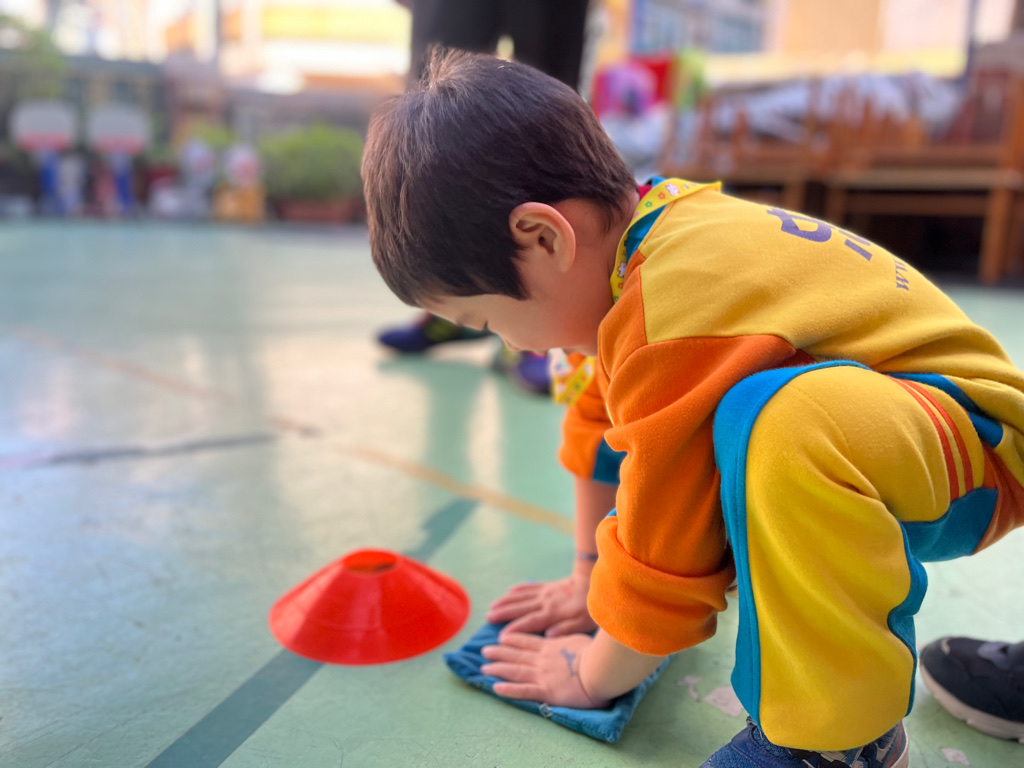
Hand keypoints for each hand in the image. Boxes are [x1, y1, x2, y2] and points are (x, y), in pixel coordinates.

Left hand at [481, 633, 609, 708]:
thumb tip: (554, 632)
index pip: (527, 642)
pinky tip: (496, 688)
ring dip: (498, 669)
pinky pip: (523, 691)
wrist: (600, 669)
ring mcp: (542, 675)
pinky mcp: (546, 692)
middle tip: (484, 651)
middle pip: (516, 655)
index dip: (513, 640)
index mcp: (551, 647)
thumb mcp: (578, 637)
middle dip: (499, 652)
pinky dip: (508, 689)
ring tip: (484, 668)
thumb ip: (564, 635)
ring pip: (515, 671)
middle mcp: (542, 660)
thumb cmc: (595, 653)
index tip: (501, 638)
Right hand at [486, 575, 597, 638]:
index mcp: (552, 613)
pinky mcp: (548, 586)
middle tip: (488, 618)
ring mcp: (545, 592)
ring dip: (506, 601)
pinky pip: (530, 587)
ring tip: (491, 606)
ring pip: (521, 596)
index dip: (515, 629)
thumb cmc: (589, 608)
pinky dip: (518, 589)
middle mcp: (545, 602)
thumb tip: (548, 636)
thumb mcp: (583, 623)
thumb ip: (566, 629)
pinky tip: (509, 591)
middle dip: (503, 613)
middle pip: (520, 608)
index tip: (501, 637)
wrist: (593, 582)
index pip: (530, 622)